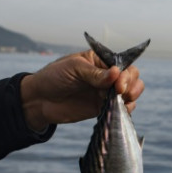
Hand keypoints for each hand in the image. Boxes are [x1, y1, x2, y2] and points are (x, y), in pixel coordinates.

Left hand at [20, 50, 144, 131]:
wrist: (39, 100)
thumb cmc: (53, 77)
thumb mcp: (73, 69)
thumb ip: (95, 74)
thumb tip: (117, 73)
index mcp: (100, 61)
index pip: (123, 65)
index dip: (126, 75)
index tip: (119, 85)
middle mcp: (107, 76)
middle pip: (132, 78)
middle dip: (132, 86)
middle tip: (121, 93)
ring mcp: (105, 92)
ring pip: (130, 93)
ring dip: (131, 98)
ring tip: (120, 102)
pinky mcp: (102, 108)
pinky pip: (121, 109)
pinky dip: (125, 110)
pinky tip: (118, 111)